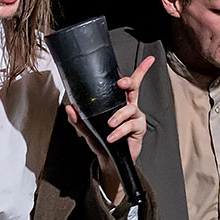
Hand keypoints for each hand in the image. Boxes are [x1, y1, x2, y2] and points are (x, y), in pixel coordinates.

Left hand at [66, 56, 154, 193]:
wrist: (108, 160)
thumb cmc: (101, 141)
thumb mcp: (86, 129)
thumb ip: (78, 119)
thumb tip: (69, 108)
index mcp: (119, 101)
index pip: (130, 83)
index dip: (141, 70)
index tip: (149, 60)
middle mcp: (129, 106)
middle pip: (133, 89)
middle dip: (128, 83)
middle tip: (121, 83)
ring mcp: (135, 117)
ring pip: (129, 109)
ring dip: (119, 115)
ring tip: (109, 124)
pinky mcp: (138, 129)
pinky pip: (130, 126)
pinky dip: (120, 131)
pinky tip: (112, 136)